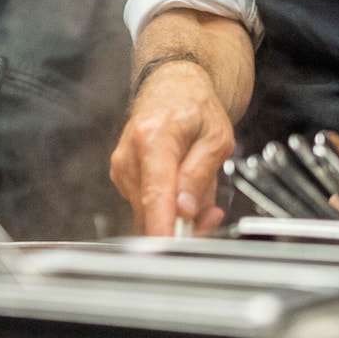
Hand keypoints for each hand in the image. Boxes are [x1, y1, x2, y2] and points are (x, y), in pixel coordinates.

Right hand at [109, 59, 235, 235]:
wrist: (171, 86)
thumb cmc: (195, 107)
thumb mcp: (216, 138)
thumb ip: (199, 175)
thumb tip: (184, 210)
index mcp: (153, 138)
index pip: (155, 194)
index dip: (162, 228)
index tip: (168, 251)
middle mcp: (129, 155)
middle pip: (151, 212)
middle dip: (183, 224)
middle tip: (214, 215)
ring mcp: (122, 168)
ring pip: (149, 214)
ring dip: (177, 215)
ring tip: (201, 192)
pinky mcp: (122, 177)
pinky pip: (146, 206)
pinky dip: (167, 207)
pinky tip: (183, 190)